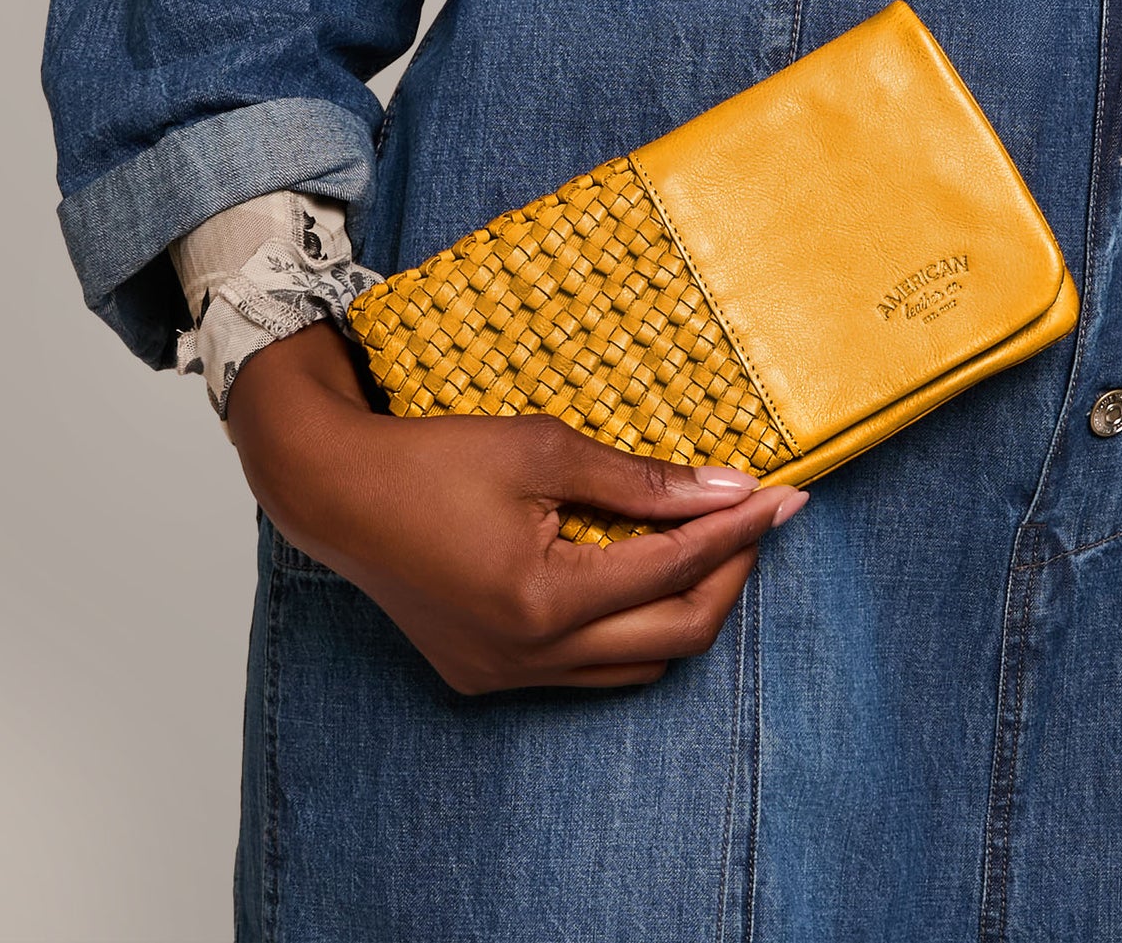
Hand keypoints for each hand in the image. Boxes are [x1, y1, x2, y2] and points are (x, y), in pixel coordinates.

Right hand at [226, 324, 804, 693]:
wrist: (335, 492)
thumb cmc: (430, 458)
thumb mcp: (543, 447)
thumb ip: (640, 480)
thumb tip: (725, 488)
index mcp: (544, 600)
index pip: (675, 570)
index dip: (739, 531)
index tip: (787, 496)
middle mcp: (529, 656)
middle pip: (673, 634)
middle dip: (729, 575)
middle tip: (757, 519)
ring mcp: (505, 675)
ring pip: (634, 662)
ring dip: (681, 607)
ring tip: (704, 541)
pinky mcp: (484, 674)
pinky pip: (585, 668)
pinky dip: (627, 626)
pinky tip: (634, 572)